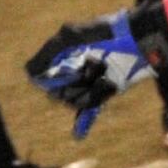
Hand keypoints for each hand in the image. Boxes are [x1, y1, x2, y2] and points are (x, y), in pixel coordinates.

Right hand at [26, 0, 167, 136]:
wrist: (139, 40)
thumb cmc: (105, 34)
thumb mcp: (69, 37)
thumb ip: (46, 53)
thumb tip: (29, 74)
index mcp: (65, 54)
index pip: (46, 77)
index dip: (52, 80)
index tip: (63, 73)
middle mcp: (76, 68)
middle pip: (59, 92)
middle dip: (70, 86)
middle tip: (88, 72)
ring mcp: (91, 80)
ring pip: (74, 100)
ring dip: (85, 92)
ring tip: (101, 74)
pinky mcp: (106, 89)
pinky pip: (89, 107)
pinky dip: (84, 119)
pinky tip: (78, 133)